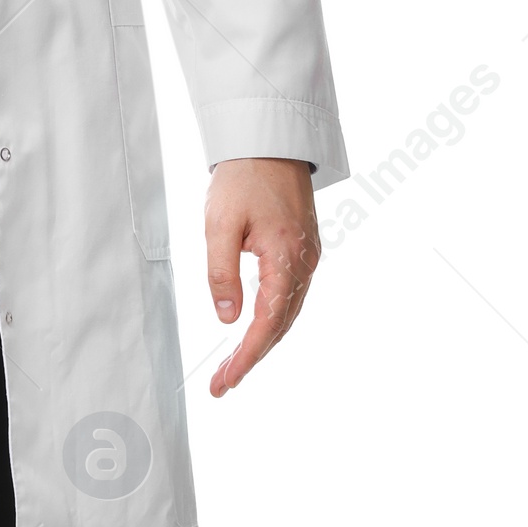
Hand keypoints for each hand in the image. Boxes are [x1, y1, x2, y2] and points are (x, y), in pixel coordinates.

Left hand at [205, 158, 319, 397]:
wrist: (270, 142)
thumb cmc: (244, 178)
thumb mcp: (219, 226)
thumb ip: (221, 274)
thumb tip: (227, 318)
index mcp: (286, 259)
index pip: (267, 323)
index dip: (246, 357)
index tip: (226, 382)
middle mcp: (305, 263)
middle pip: (281, 325)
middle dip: (251, 358)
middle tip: (222, 384)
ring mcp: (307, 257)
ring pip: (288, 314)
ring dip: (262, 342)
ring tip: (232, 367)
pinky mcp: (302, 250)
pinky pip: (290, 297)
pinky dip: (272, 320)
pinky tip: (254, 331)